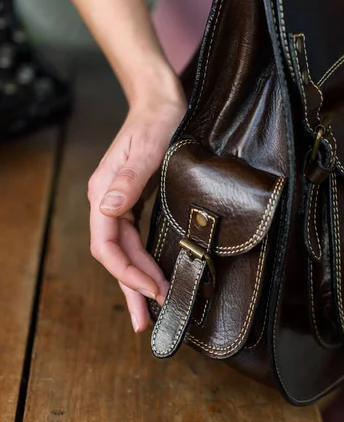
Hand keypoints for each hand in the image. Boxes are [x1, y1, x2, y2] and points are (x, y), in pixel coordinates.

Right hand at [88, 75, 185, 331]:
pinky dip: (142, 261)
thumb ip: (128, 178)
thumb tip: (108, 209)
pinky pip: (134, 239)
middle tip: (148, 321)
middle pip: (115, 255)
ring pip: (125, 250)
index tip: (154, 292)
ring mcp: (121, 201)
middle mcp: (109, 201)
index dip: (127, 273)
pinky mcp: (135, 199)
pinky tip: (151, 274)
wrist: (160, 100)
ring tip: (152, 307)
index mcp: (105, 193)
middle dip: (132, 288)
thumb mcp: (147, 148)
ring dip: (137, 280)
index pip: (107, 246)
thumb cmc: (156, 119)